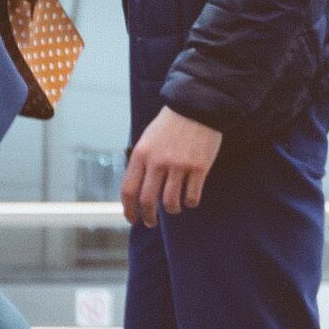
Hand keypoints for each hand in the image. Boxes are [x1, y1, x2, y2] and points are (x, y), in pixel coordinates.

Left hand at [123, 108, 224, 227]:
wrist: (197, 106)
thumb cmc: (171, 123)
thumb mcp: (148, 139)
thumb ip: (142, 161)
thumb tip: (137, 189)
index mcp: (141, 154)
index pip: (129, 190)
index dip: (129, 209)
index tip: (132, 218)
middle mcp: (157, 162)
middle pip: (148, 201)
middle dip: (148, 217)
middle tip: (151, 222)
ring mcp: (179, 166)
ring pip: (171, 202)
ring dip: (172, 210)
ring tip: (175, 209)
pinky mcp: (199, 168)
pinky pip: (192, 196)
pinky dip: (190, 202)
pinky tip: (190, 199)